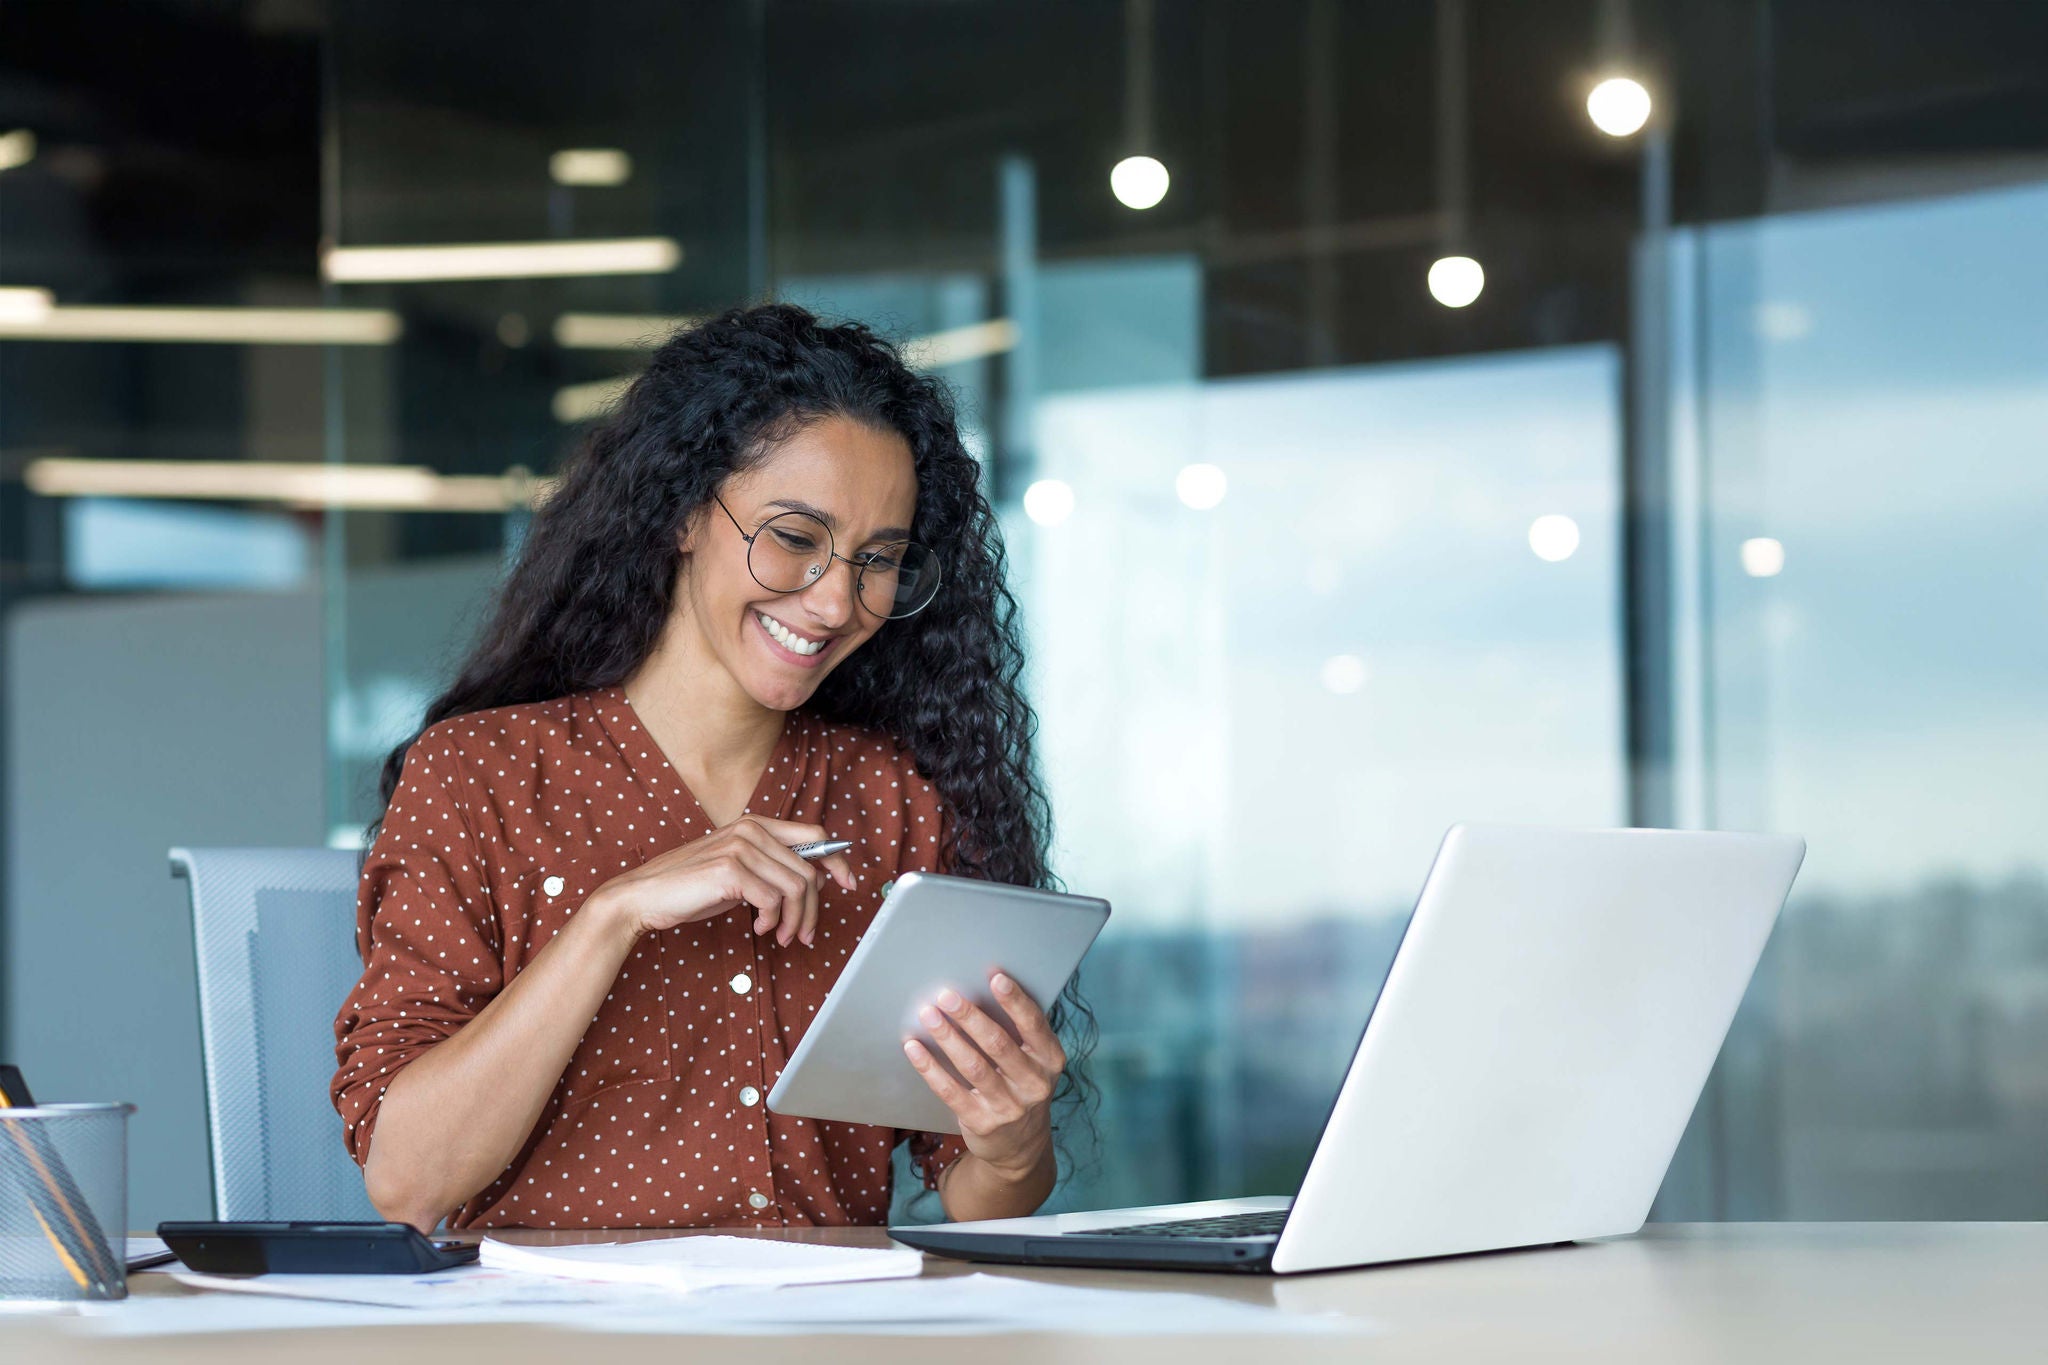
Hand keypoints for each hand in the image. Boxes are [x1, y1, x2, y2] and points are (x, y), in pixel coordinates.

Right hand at [592, 815, 856, 947]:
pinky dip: (771, 921)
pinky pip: (773, 900)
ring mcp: (740, 847)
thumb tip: (814, 882)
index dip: (838, 861)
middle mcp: (751, 829)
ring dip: (794, 921)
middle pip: (809, 871)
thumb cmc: (691, 887)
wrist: (644, 896)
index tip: (848, 884)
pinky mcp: (730, 870)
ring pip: (796, 888)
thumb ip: (771, 870)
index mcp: (756, 825)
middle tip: (800, 935)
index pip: (815, 836)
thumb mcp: (738, 874)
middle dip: (812, 910)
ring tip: (780, 936)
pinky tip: (757, 929)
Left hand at [903, 970, 1065, 1177]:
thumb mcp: (1034, 1062)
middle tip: (946, 995)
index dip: (1015, 1000)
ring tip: (928, 1015)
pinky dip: (930, 1068)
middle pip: (998, 1044)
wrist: (1021, 1147)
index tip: (996, 977)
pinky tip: (914, 1048)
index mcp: (1050, 1060)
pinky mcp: (982, 1123)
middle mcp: (1034, 1084)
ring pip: (973, 1066)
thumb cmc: (1021, 1086)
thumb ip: (1018, 1032)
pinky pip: (951, 1091)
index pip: (1034, 1025)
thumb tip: (981, 988)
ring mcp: (1008, 1107)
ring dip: (947, 1037)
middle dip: (970, 1016)